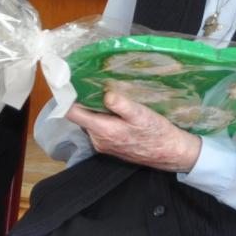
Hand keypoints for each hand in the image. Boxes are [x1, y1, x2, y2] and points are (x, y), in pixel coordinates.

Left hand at [64, 93, 203, 173]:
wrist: (169, 153)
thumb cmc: (156, 133)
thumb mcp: (141, 115)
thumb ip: (121, 105)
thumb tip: (106, 94)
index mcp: (102, 130)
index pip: (72, 113)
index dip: (67, 97)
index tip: (68, 82)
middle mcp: (97, 139)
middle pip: (80, 116)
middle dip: (83, 100)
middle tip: (91, 82)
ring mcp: (102, 144)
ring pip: (89, 122)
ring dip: (94, 109)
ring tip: (104, 93)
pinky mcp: (109, 145)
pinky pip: (98, 128)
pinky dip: (102, 117)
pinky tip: (114, 110)